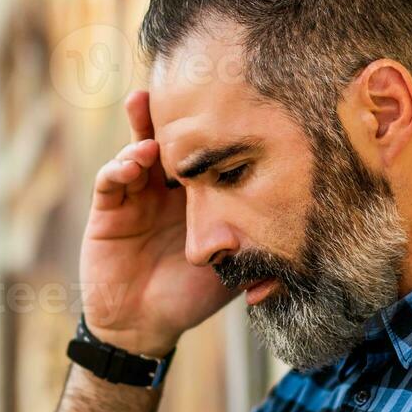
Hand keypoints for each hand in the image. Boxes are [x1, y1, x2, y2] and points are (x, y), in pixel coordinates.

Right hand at [80, 91, 235, 357]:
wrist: (145, 327)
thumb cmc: (190, 297)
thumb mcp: (232, 268)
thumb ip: (255, 247)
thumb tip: (304, 233)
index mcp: (195, 197)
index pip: (203, 154)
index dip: (211, 130)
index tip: (228, 101)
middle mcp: (164, 189)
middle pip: (167, 140)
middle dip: (171, 112)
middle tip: (181, 84)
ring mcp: (134, 196)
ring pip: (135, 149)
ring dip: (142, 129)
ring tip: (152, 115)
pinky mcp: (107, 211)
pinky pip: (110, 181)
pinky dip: (120, 166)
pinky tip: (135, 159)